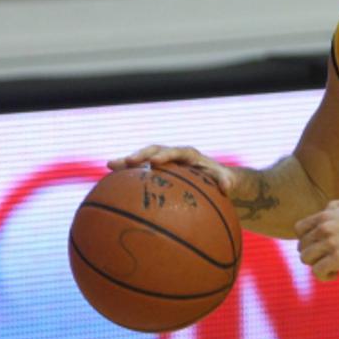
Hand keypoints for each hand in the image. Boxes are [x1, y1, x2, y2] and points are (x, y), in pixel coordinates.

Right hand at [108, 144, 237, 195]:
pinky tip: (111, 184)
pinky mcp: (157, 173)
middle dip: (141, 155)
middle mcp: (174, 156)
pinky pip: (141, 173)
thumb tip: (227, 187)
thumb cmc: (222, 179)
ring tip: (110, 165)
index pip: (176, 151)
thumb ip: (226, 181)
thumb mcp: (228, 180)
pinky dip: (127, 176)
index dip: (165, 155)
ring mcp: (163, 163)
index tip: (156, 161)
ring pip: (143, 160)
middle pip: (154, 151)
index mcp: (189, 155)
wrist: (216, 179)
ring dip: (128, 162)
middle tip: (127, 161)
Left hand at [294, 198, 338, 280]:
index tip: (320, 246)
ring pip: (306, 260)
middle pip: (302, 247)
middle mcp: (324, 228)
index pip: (299, 229)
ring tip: (334, 266)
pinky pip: (318, 272)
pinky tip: (338, 273)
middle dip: (314, 254)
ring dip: (318, 265)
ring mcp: (331, 243)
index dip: (307, 239)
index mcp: (326, 215)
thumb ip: (335, 206)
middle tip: (330, 258)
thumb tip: (324, 211)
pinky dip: (325, 275)